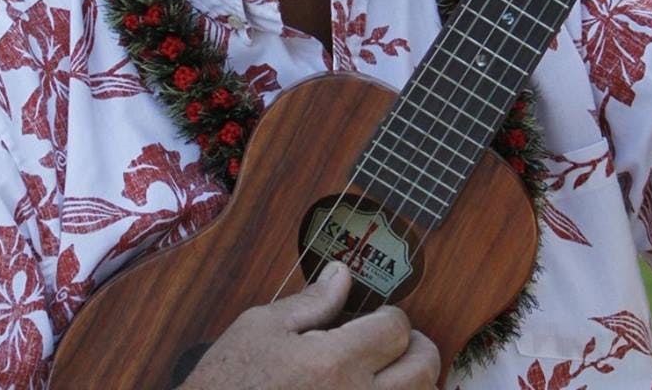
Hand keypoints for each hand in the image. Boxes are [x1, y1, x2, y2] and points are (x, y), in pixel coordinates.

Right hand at [179, 262, 440, 389]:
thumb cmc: (227, 383)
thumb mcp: (260, 330)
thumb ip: (310, 302)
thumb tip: (341, 273)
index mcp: (335, 363)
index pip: (397, 326)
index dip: (390, 315)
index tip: (377, 318)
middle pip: (424, 368)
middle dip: (415, 347)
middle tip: (393, 344)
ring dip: (410, 383)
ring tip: (385, 373)